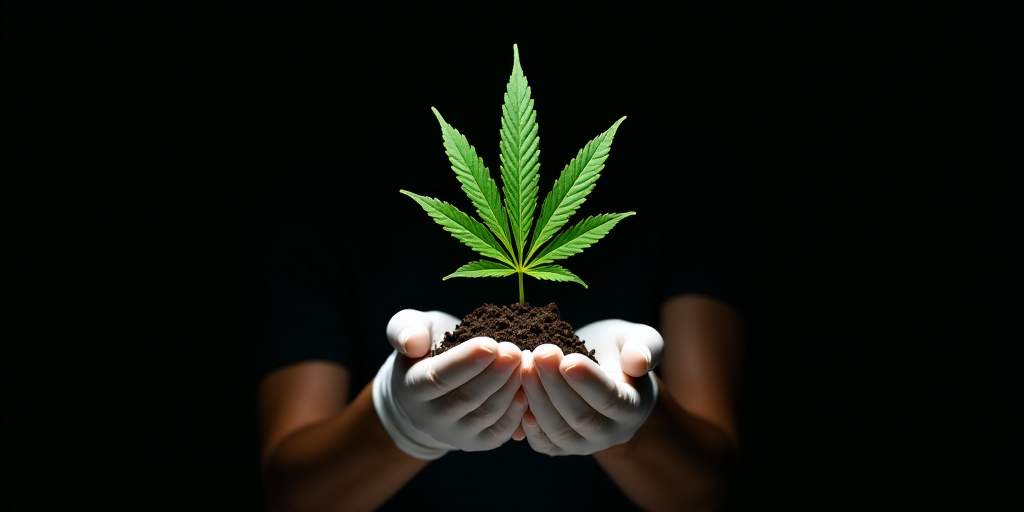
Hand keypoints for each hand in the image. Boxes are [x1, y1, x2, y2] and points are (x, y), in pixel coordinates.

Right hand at [372, 309, 527, 458]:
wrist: (431, 386)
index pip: (438, 378)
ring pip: (487, 415)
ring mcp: (455, 434)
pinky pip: (500, 430)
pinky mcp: (477, 442)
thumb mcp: (408, 329)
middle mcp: (430, 418)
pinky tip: (528, 387)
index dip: (466, 362)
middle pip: (466, 398)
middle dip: (495, 374)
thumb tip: (412, 342)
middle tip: (515, 351)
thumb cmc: (424, 349)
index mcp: (411, 389)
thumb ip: (404, 329)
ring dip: (510, 388)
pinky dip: (518, 410)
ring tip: (524, 362)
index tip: (491, 344)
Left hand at [520, 319, 662, 455]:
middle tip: (538, 354)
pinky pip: (544, 444)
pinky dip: (528, 426)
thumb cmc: (619, 350)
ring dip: (538, 398)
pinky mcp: (561, 447)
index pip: (611, 400)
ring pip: (559, 432)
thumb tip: (639, 362)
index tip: (568, 360)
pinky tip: (518, 397)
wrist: (602, 368)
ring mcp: (585, 444)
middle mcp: (611, 433)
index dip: (589, 382)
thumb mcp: (637, 338)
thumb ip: (645, 347)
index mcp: (634, 407)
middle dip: (556, 386)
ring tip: (525, 365)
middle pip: (581, 417)